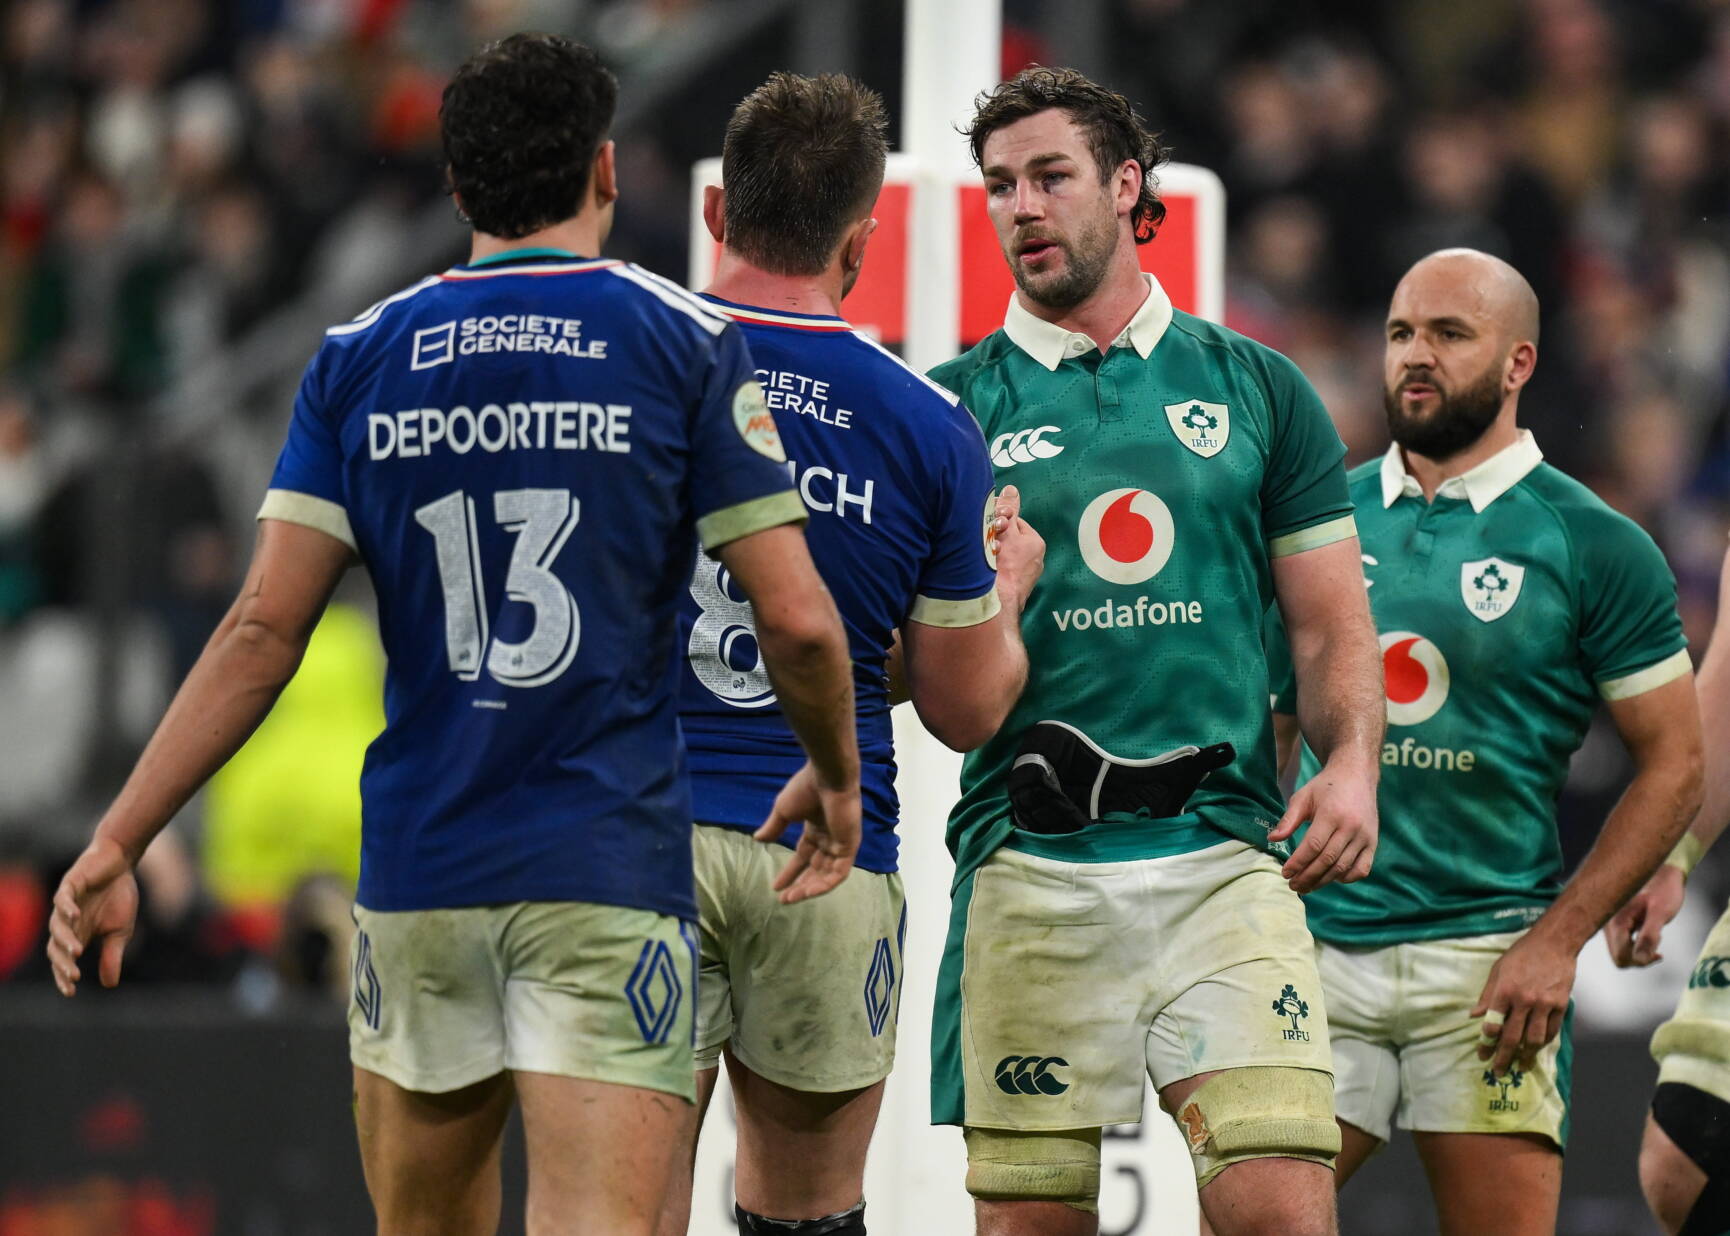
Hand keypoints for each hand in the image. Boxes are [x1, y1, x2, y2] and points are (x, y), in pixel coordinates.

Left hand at [46, 837, 138, 996]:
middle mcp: (66, 922)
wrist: (121, 862)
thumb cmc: (119, 895)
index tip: (71, 992)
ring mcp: (65, 903)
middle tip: (74, 976)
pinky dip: (67, 908)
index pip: (63, 959)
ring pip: (57, 926)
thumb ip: (112, 955)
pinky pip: (62, 899)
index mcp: (77, 934)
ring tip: (77, 952)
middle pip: (56, 947)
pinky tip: (75, 916)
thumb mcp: (121, 931)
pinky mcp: (69, 884)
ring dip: (65, 939)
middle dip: (63, 963)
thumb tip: (109, 985)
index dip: (64, 975)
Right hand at [756, 761, 861, 904]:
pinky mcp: (850, 846)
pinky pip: (839, 872)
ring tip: (792, 898)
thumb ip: (774, 827)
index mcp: (816, 829)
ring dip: (810, 889)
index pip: (804, 856)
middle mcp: (830, 838)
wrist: (827, 777)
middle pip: (816, 869)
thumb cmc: (806, 789)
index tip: (776, 887)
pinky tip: (807, 892)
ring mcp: (841, 843)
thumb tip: (758, 839)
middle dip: (801, 885)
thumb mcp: (783, 811)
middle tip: (784, 899)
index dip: (790, 872)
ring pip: (827, 874)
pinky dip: (825, 884)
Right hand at [991, 486, 1043, 612]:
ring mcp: (1024, 577)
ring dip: (991, 553)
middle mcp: (1035, 561)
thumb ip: (1008, 509)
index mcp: (1036, 543)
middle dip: (995, 536)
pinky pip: (1001, 571)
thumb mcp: (1005, 529)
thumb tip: (1012, 489)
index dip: (999, 520)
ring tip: (981, 555)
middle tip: (982, 539)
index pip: (1015, 522)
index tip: (987, 523)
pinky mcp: (1014, 590)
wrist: (996, 602)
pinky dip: (992, 569)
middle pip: (1010, 539)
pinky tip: (983, 570)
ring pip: (1004, 556)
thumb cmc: (1002, 565)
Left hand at [1269, 757, 1377, 892]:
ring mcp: (1365, 836)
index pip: (1313, 846)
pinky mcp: (1373, 842)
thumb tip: (1272, 839)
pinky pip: (1362, 869)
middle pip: (1327, 860)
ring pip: (1343, 867)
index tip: (1285, 873)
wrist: (1356, 775)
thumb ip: (1288, 820)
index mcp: (1331, 814)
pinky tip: (1331, 879)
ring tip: (1306, 887)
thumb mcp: (1303, 797)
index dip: (1298, 863)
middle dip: (1308, 876)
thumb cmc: (1325, 787)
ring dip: (1323, 881)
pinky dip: (1347, 878)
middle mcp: (1351, 827)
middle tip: (1293, 885)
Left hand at [1471, 929, 1577, 1074]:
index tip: (1482, 1055)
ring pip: (1535, 1039)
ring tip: (1519, 1068)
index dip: (1486, 1043)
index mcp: (1504, 991)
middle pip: (1513, 1037)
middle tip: (1497, 1072)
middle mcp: (1524, 1000)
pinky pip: (1552, 1031)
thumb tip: (1474, 1016)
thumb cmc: (1521, 955)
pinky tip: (1536, 1051)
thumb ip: (1487, 995)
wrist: (1553, 944)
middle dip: (1504, 1057)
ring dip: (1526, 1056)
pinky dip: (1543, 1044)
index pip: (1493, 1024)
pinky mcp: (1561, 1006)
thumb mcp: (1498, 970)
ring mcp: (1545, 1004)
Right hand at [1603, 864, 1685, 967]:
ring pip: (1618, 950)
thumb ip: (1649, 937)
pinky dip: (1634, 944)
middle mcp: (1606, 922)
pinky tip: (1647, 932)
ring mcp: (1608, 922)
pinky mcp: (1613, 921)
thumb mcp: (1661, 913)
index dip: (1641, 960)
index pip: (1621, 957)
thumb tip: (1639, 959)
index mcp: (1616, 922)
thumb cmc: (1664, 889)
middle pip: (1617, 956)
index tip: (1660, 952)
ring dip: (1637, 949)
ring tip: (1653, 934)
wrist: (1661, 870)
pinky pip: (1620, 942)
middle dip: (1638, 957)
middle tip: (1658, 946)